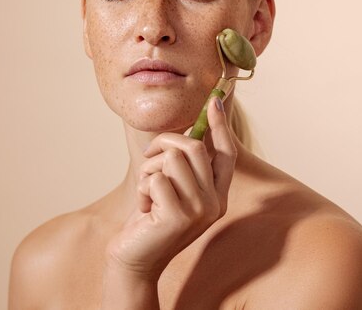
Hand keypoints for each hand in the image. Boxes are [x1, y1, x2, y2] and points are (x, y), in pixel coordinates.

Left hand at [104, 97, 236, 278]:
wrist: (135, 260)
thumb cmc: (151, 220)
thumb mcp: (174, 189)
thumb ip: (186, 166)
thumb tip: (191, 130)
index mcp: (218, 195)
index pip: (226, 153)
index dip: (220, 126)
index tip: (214, 101)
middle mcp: (215, 203)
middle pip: (193, 147)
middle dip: (163, 143)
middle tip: (148, 158)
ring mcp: (199, 210)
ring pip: (172, 159)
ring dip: (149, 170)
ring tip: (147, 191)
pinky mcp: (178, 216)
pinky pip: (155, 179)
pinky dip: (143, 188)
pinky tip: (145, 208)